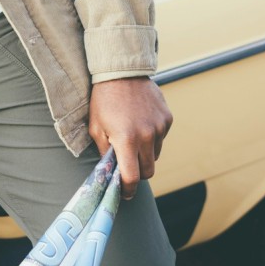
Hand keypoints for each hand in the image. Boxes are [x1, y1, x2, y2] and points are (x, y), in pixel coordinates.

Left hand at [88, 77, 172, 199]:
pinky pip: (161, 138)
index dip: (128, 189)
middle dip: (138, 173)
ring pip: (155, 155)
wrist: (122, 72)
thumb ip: (106, 153)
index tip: (125, 193)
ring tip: (132, 139)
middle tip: (127, 167)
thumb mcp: (96, 128)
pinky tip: (140, 124)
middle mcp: (147, 136)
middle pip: (149, 171)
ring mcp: (160, 127)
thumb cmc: (104, 101)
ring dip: (145, 155)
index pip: (133, 177)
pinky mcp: (168, 119)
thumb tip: (112, 172)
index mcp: (127, 140)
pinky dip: (152, 138)